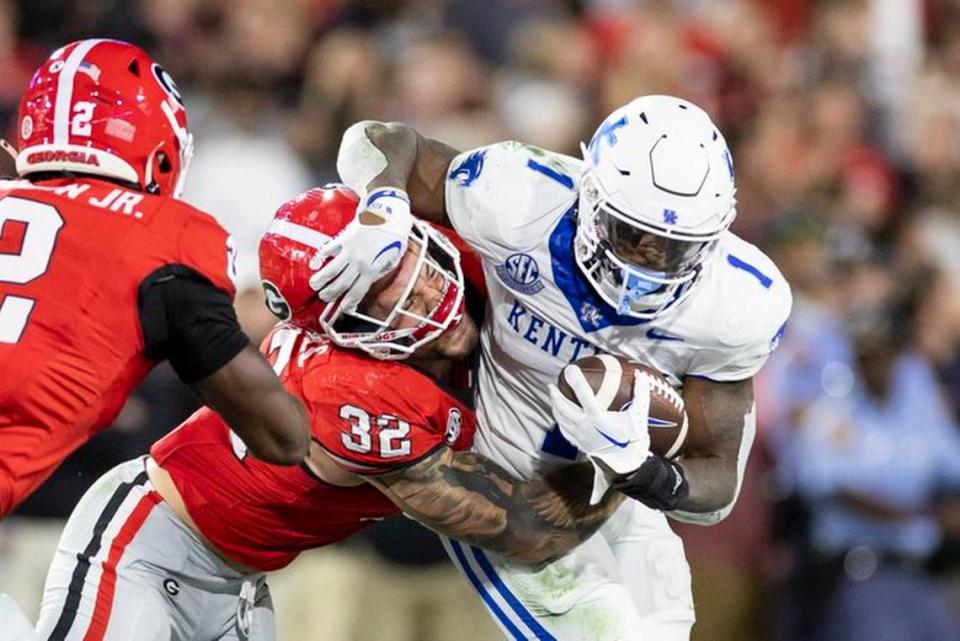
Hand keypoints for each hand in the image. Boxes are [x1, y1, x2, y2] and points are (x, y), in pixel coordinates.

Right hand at [309, 187, 413, 310]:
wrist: (388, 212)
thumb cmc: (394, 235)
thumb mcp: (394, 258)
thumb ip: (381, 270)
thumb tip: (371, 278)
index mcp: (371, 270)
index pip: (356, 293)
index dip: (348, 303)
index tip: (342, 309)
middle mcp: (358, 263)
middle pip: (340, 285)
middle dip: (330, 294)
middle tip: (324, 298)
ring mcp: (349, 251)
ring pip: (330, 270)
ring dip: (320, 280)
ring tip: (314, 286)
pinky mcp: (343, 239)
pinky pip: (328, 250)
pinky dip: (319, 258)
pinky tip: (314, 264)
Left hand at [548, 368, 651, 502]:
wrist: (628, 465)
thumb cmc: (634, 440)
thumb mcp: (639, 416)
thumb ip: (640, 395)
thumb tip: (641, 377)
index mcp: (597, 417)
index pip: (582, 393)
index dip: (575, 379)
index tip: (570, 368)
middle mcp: (584, 426)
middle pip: (563, 407)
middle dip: (555, 395)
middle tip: (552, 385)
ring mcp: (580, 436)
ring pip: (561, 419)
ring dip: (555, 407)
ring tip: (553, 398)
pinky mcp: (580, 445)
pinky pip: (564, 431)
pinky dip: (560, 422)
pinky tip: (560, 418)